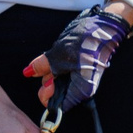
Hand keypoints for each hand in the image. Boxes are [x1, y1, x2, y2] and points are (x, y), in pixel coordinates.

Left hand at [25, 3, 131, 124]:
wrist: (104, 27)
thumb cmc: (86, 42)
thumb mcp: (58, 54)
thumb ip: (42, 66)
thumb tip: (28, 72)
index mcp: (81, 90)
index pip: (60, 105)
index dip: (48, 96)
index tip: (45, 82)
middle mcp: (83, 88)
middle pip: (57, 94)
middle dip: (48, 81)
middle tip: (48, 66)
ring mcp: (82, 78)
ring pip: (59, 82)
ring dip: (52, 71)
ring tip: (56, 57)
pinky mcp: (81, 70)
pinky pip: (64, 73)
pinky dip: (57, 66)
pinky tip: (59, 56)